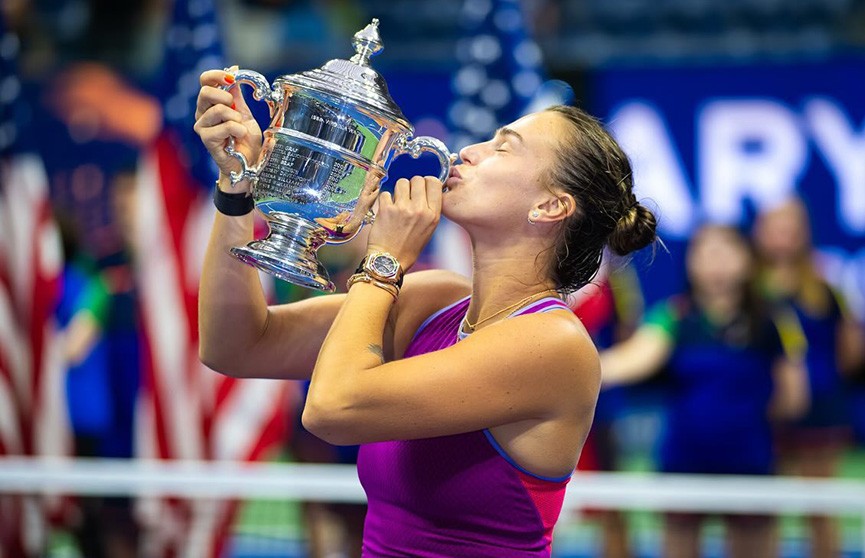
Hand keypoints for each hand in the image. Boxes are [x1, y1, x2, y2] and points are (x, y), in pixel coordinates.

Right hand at [194, 68, 262, 191]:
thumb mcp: (244, 112)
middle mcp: (201, 114)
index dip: (217, 75)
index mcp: (209, 104)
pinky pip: (225, 126)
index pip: (204, 81)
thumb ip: (237, 94)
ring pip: (219, 110)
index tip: (232, 78)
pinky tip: (237, 138)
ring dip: (236, 118)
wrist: (248, 162)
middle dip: (227, 98)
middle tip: (236, 111)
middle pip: (206, 92)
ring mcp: (202, 127)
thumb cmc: (244, 140)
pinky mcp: (207, 140)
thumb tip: (234, 70)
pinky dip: (238, 130)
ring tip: (239, 129)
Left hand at [366, 176, 441, 271]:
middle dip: (411, 185)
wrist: (389, 261)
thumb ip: (429, 209)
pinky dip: (385, 200)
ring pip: (401, 182)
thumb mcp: (428, 230)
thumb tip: (424, 189)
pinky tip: (386, 211)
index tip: (422, 186)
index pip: (435, 183)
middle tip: (407, 196)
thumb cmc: (408, 247)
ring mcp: (403, 208)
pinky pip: (386, 193)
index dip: (427, 181)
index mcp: (433, 215)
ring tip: (396, 203)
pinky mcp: (386, 209)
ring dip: (398, 190)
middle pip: (418, 179)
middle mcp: (420, 210)